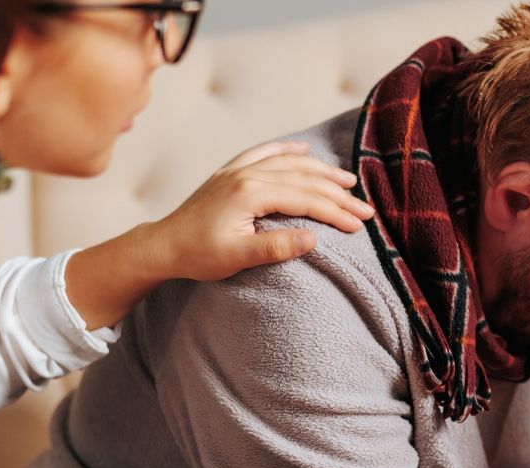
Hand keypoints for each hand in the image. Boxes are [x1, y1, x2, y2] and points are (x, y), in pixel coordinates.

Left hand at [152, 140, 375, 281]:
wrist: (162, 245)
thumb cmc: (198, 255)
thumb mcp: (238, 257)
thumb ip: (276, 247)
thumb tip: (313, 238)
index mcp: (251, 192)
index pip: (306, 199)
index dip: (336, 212)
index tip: (359, 225)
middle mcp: (247, 174)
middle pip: (305, 179)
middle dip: (339, 194)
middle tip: (366, 209)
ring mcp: (238, 170)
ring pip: (290, 163)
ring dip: (322, 171)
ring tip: (348, 180)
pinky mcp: (230, 173)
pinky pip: (264, 152)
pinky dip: (287, 150)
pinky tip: (303, 149)